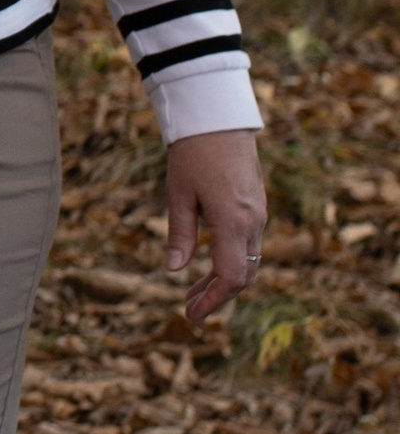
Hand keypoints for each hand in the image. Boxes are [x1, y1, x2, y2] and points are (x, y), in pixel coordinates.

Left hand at [165, 126, 266, 326]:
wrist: (219, 118)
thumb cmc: (193, 154)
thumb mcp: (179, 195)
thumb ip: (180, 235)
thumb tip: (174, 270)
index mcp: (234, 222)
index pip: (230, 277)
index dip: (212, 301)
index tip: (191, 315)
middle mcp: (253, 222)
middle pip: (244, 274)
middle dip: (218, 296)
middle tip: (189, 308)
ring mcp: (258, 213)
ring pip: (248, 260)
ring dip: (224, 280)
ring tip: (194, 291)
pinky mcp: (256, 205)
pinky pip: (249, 244)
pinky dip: (232, 261)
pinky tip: (209, 264)